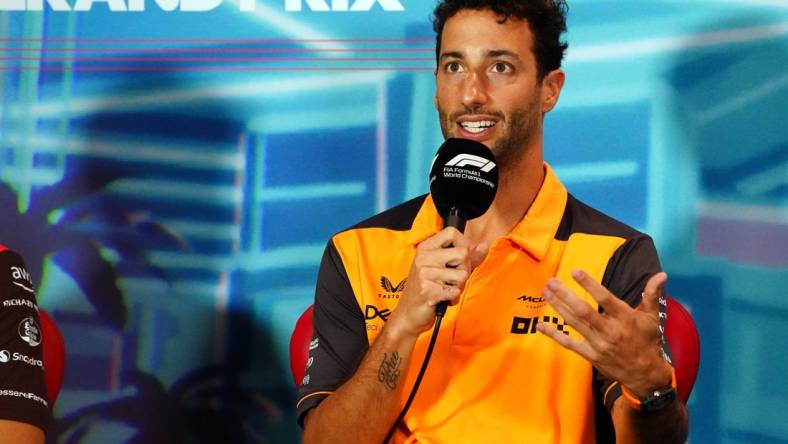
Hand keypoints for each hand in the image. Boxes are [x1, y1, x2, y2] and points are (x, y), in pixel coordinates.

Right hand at [387, 227, 487, 338]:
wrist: (408, 313)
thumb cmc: (427, 288)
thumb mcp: (444, 267)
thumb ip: (467, 257)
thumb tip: (484, 245)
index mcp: (426, 247)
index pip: (452, 233)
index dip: (463, 244)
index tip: (459, 257)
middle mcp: (424, 257)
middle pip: (463, 253)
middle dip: (464, 268)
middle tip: (451, 278)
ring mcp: (425, 274)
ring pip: (462, 274)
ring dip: (458, 286)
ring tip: (446, 288)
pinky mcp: (428, 291)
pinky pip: (456, 291)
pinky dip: (453, 298)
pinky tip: (442, 298)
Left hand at [537, 270, 672, 397]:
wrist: (645, 374)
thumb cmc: (647, 341)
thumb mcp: (651, 318)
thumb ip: (651, 294)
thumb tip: (661, 274)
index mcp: (625, 318)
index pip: (605, 298)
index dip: (590, 284)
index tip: (575, 271)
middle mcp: (610, 331)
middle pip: (583, 311)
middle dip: (565, 295)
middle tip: (551, 281)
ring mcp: (598, 344)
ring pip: (574, 323)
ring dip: (558, 307)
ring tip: (546, 292)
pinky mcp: (590, 355)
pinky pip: (569, 343)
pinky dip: (554, 335)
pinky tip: (541, 325)